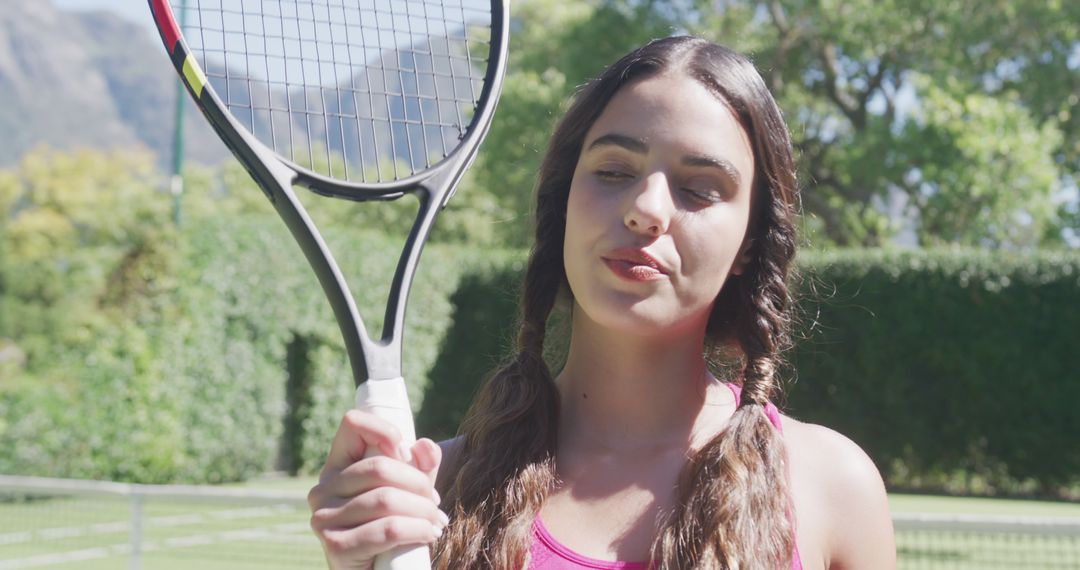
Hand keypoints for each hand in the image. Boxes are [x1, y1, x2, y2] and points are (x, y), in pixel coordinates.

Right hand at [308, 410, 446, 569]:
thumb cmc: (389, 532)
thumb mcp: (406, 493)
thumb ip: (418, 468)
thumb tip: (425, 446)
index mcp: (336, 468)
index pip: (352, 424)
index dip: (384, 430)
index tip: (406, 454)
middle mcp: (322, 490)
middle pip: (380, 466)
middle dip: (419, 484)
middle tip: (434, 504)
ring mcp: (324, 518)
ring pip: (387, 499)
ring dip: (423, 511)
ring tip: (435, 522)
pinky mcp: (336, 546)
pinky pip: (389, 528)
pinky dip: (418, 530)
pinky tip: (429, 535)